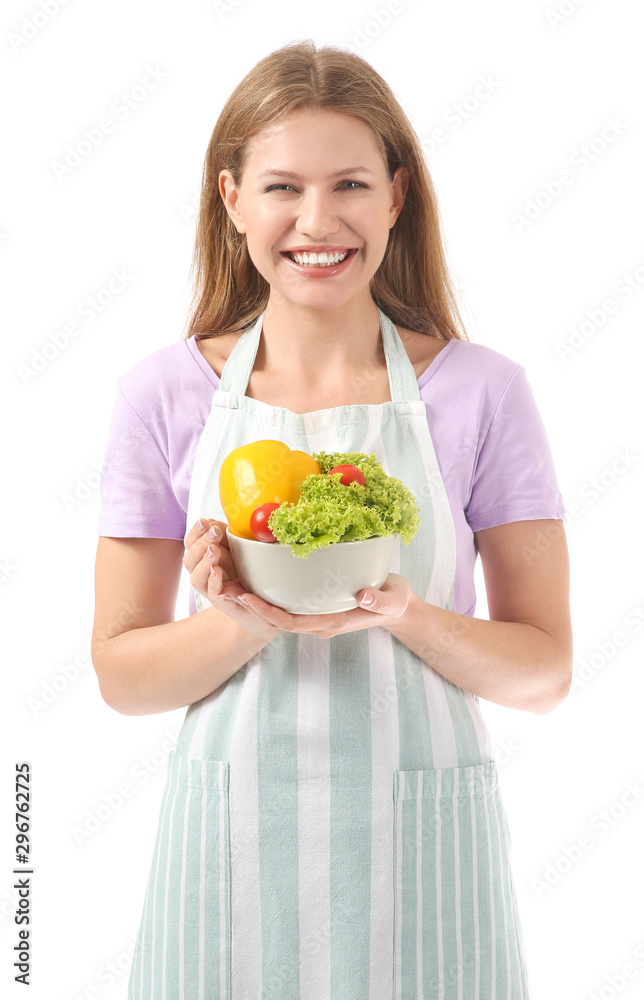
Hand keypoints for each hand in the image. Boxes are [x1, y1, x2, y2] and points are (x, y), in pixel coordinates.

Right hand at [183, 518, 280, 641]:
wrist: (258, 602)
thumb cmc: (244, 571)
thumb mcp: (236, 547)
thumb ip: (225, 535)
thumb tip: (214, 523)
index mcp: (203, 559)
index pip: (190, 544)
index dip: (194, 533)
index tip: (204, 521)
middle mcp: (202, 574)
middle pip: (189, 559)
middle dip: (200, 544)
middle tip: (214, 533)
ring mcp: (210, 589)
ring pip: (196, 578)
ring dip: (204, 561)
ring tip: (214, 549)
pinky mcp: (222, 602)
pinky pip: (213, 593)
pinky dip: (213, 581)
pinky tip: (217, 569)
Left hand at [231, 572, 414, 638]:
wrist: (398, 608)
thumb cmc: (396, 602)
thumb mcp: (394, 600)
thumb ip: (381, 601)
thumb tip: (365, 597)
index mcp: (331, 623)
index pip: (291, 622)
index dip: (267, 613)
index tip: (247, 599)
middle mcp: (319, 623)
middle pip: (277, 620)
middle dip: (252, 608)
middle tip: (227, 589)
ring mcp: (317, 616)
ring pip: (280, 613)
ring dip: (256, 602)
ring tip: (232, 584)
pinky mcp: (318, 607)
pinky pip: (288, 606)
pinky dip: (270, 596)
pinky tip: (256, 580)